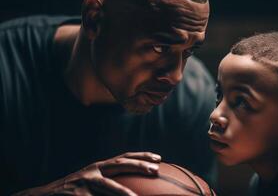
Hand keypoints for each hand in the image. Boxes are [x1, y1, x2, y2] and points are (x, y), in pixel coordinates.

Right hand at [13, 152, 160, 195]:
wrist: (47, 195)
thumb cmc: (76, 189)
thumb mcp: (93, 181)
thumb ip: (110, 180)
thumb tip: (131, 186)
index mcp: (100, 166)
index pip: (124, 157)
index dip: (141, 156)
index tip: (158, 158)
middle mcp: (95, 170)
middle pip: (119, 163)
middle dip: (138, 165)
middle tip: (155, 169)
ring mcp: (85, 181)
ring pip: (108, 185)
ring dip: (123, 192)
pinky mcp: (78, 194)